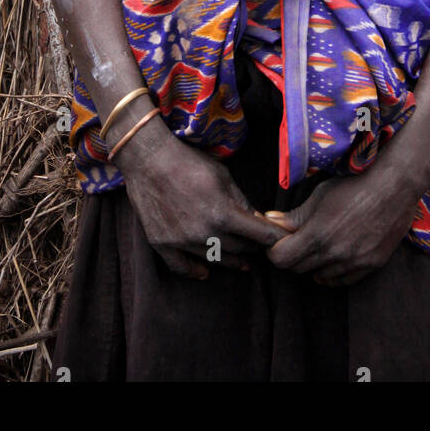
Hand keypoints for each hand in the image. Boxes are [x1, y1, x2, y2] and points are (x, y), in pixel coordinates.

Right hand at [120, 120, 287, 279]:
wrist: (147, 158)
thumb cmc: (187, 160)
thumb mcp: (222, 174)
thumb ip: (240, 200)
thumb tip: (256, 218)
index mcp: (223, 213)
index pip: (258, 234)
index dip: (273, 238)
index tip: (281, 241)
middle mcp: (204, 233)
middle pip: (238, 249)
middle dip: (252, 247)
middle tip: (258, 246)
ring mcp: (181, 241)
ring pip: (214, 259)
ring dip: (230, 260)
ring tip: (240, 262)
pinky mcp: (161, 243)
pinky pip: (181, 267)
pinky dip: (195, 271)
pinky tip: (205, 272)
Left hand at [266, 152, 422, 285]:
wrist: (395, 185)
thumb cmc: (355, 184)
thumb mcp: (320, 195)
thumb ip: (295, 215)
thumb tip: (270, 222)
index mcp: (318, 234)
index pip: (282, 259)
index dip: (275, 251)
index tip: (277, 242)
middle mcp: (335, 254)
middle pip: (299, 269)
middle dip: (293, 256)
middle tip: (295, 241)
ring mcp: (355, 262)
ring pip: (321, 277)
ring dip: (314, 264)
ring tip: (318, 245)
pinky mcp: (372, 265)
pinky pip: (344, 280)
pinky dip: (333, 272)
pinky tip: (333, 258)